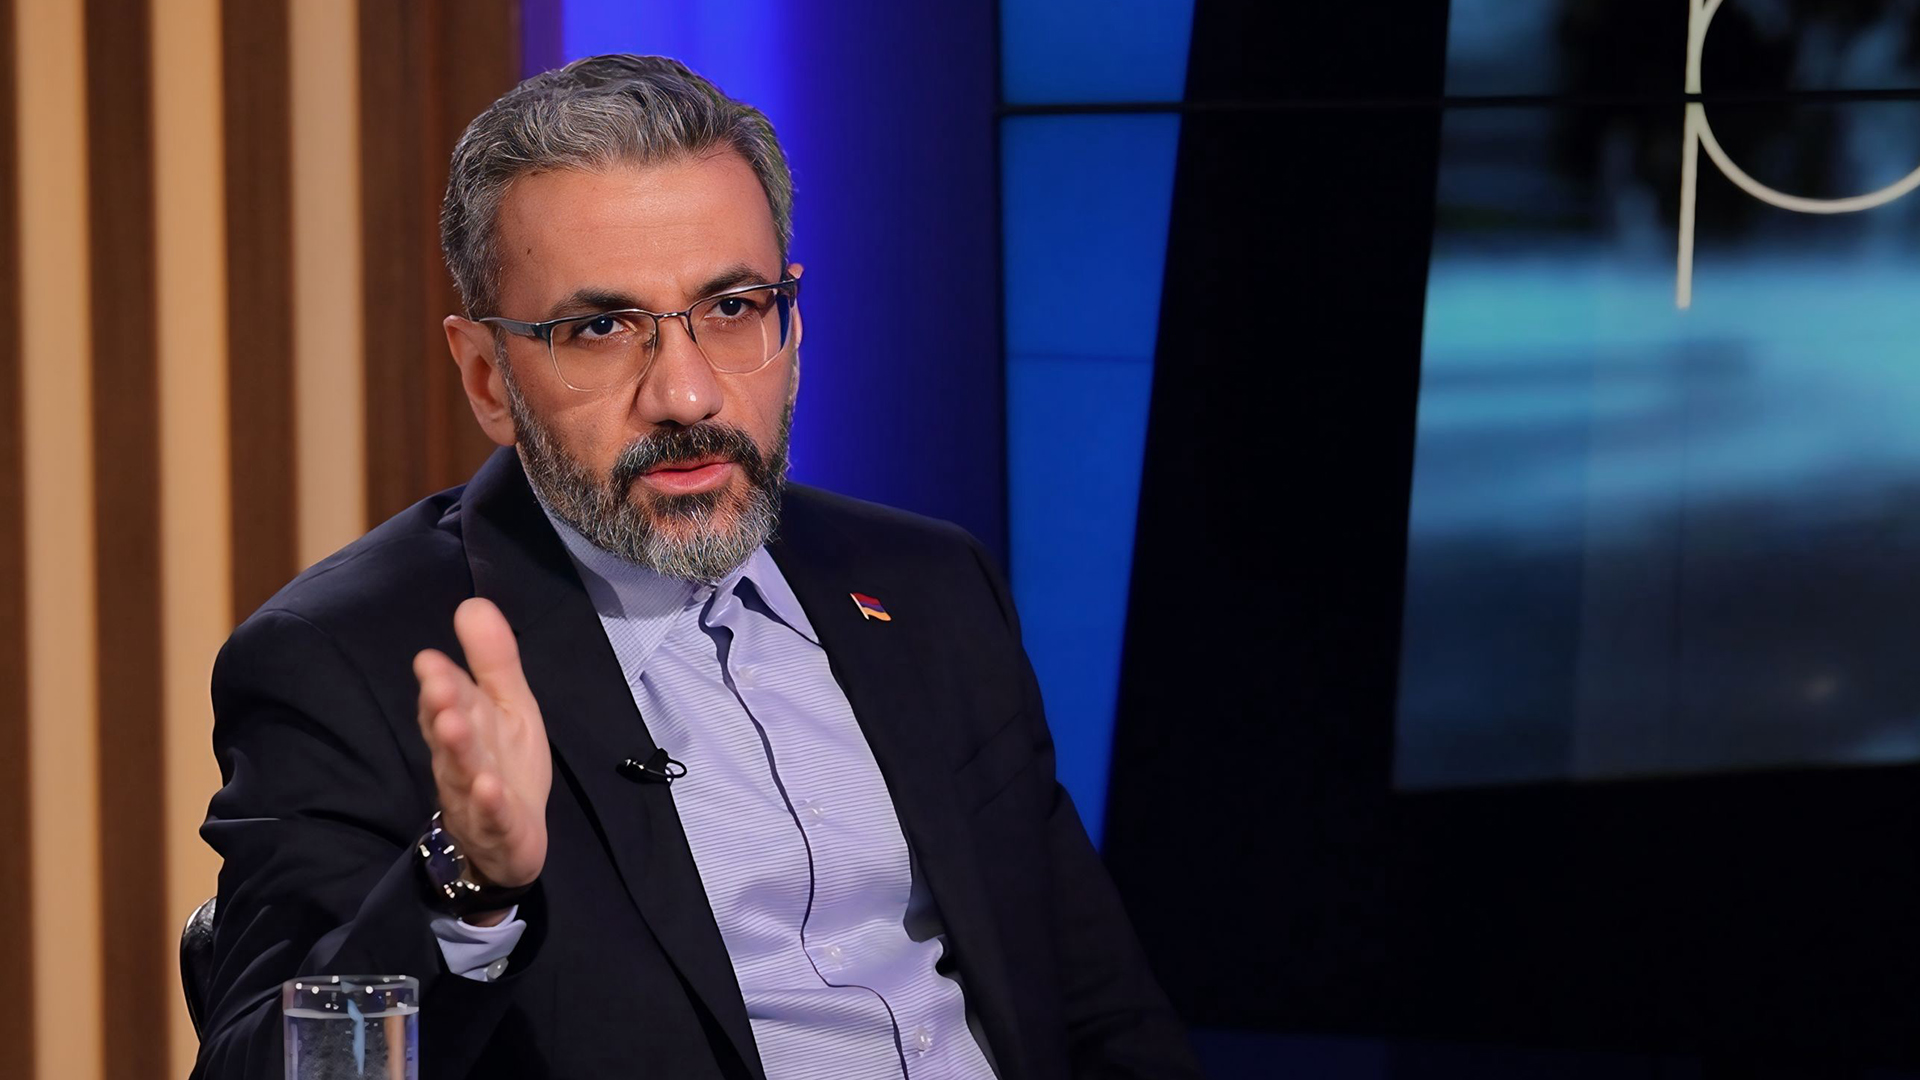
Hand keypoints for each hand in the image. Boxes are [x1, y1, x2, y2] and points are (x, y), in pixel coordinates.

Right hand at [413, 598, 550, 893]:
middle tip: (437, 686)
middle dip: (443, 709)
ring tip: (455, 726)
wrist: (507, 843)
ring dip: (458, 751)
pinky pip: (492, 817)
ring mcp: (476, 797)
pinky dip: (490, 804)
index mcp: (464, 726)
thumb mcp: (507, 706)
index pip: (448, 700)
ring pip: (463, 773)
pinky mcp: (499, 829)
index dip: (440, 682)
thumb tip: (473, 602)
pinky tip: (490, 788)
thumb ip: (492, 660)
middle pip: (449, 733)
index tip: (431, 661)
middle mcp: (460, 760)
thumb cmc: (504, 763)